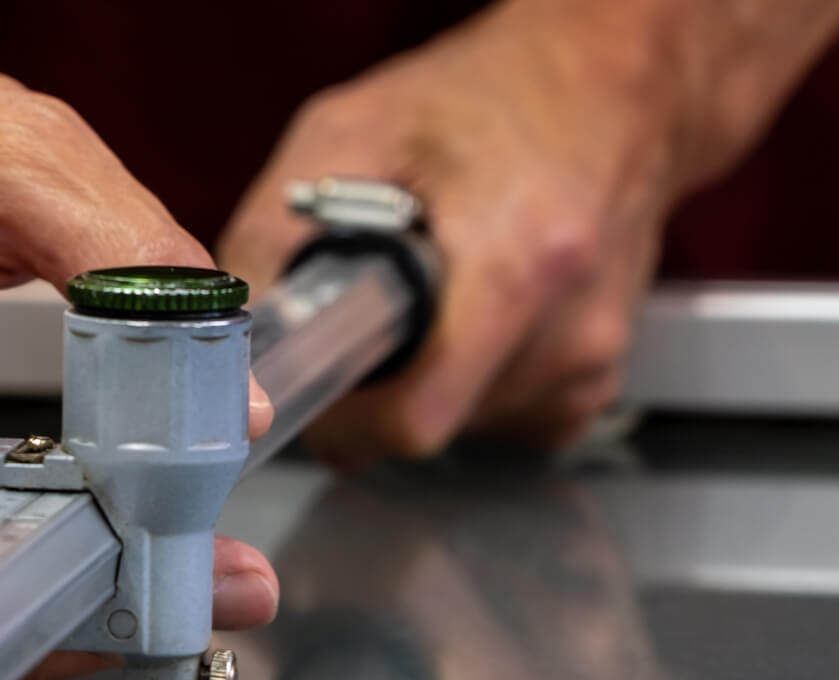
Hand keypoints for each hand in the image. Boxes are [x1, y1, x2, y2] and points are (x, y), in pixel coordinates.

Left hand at [218, 0, 838, 463]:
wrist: (617, 89)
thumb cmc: (495, 95)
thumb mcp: (353, 130)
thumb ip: (273, 230)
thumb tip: (221, 326)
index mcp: (516, 264)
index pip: (412, 419)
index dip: (344, 418)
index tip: (315, 384)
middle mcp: (565, 331)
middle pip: (426, 426)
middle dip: (375, 385)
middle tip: (368, 315)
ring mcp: (587, 367)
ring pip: (457, 430)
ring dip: (423, 381)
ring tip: (433, 296)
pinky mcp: (593, 387)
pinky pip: (497, 423)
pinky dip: (468, 385)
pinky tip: (473, 318)